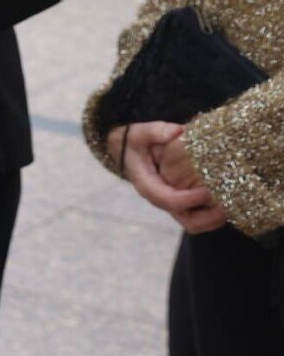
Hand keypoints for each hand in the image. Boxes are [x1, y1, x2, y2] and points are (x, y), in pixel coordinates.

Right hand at [108, 122, 227, 234]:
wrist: (123, 151)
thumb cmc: (133, 143)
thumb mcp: (139, 133)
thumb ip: (156, 131)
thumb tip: (177, 132)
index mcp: (148, 185)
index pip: (171, 200)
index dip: (192, 198)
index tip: (210, 189)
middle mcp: (160, 199)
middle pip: (187, 220)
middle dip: (210, 216)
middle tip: (228, 203)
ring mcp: (170, 204)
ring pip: (195, 224)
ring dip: (215, 219)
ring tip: (233, 205)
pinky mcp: (179, 203)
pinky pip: (198, 218)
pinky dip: (213, 215)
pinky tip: (227, 202)